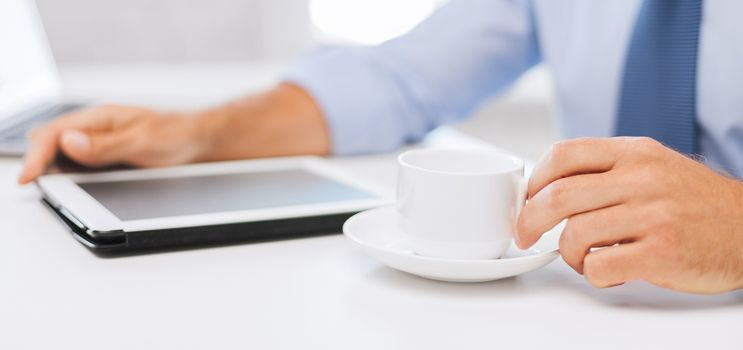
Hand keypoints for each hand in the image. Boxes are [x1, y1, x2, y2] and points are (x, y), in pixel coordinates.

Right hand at [18, 105, 206, 183]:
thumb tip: (68, 142)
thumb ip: (105, 144)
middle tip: (35, 184)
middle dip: (38, 160)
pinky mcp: (107, 152)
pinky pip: (78, 160)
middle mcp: (96, 126)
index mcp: (101, 116)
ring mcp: (100, 139)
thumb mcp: (143, 141)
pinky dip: (68, 171)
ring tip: (46, 185)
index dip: (36, 157)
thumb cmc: (177, 134)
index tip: (27, 178)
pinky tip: (70, 183)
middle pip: (50, 140)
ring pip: (61, 151)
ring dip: (51, 166)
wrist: (201, 139)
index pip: (54, 133)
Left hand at [516, 137, 742, 293]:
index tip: (526, 199)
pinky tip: (608, 271)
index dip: (534, 179)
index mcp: (634, 153)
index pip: (565, 154)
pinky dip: (593, 274)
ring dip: (568, 254)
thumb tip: (546, 188)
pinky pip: (601, 266)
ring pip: (575, 234)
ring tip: (584, 258)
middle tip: (525, 234)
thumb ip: (605, 170)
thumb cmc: (693, 201)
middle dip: (529, 220)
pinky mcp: (663, 252)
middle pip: (559, 196)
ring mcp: (653, 215)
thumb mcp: (652, 166)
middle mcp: (642, 179)